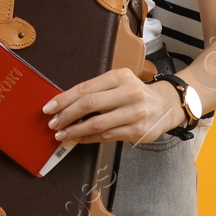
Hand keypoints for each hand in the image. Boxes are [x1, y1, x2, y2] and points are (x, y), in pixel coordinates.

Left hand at [41, 68, 185, 144]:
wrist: (166, 105)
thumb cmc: (135, 92)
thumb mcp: (119, 82)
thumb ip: (96, 90)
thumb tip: (64, 103)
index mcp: (120, 77)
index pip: (86, 88)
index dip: (64, 99)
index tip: (49, 107)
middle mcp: (128, 93)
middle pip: (89, 105)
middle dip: (66, 115)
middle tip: (53, 123)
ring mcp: (134, 113)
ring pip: (97, 124)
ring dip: (75, 131)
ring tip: (62, 134)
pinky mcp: (137, 131)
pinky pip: (106, 136)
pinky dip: (88, 138)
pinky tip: (78, 138)